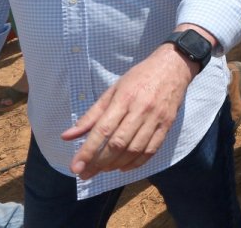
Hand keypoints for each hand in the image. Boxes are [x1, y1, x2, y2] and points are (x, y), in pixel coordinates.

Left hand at [61, 44, 193, 179]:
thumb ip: (91, 115)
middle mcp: (141, 110)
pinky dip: (137, 163)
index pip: (103, 129)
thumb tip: (67, 136)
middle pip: (118, 143)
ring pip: (135, 149)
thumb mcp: (112, 90)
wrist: (173, 66)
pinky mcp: (167, 124)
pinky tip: (123, 167)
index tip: (75, 167)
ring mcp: (156, 118)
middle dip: (99, 163)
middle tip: (85, 175)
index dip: (88, 151)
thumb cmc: (139, 77)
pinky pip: (152, 150)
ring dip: (116, 164)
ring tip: (102, 170)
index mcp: (124, 98)